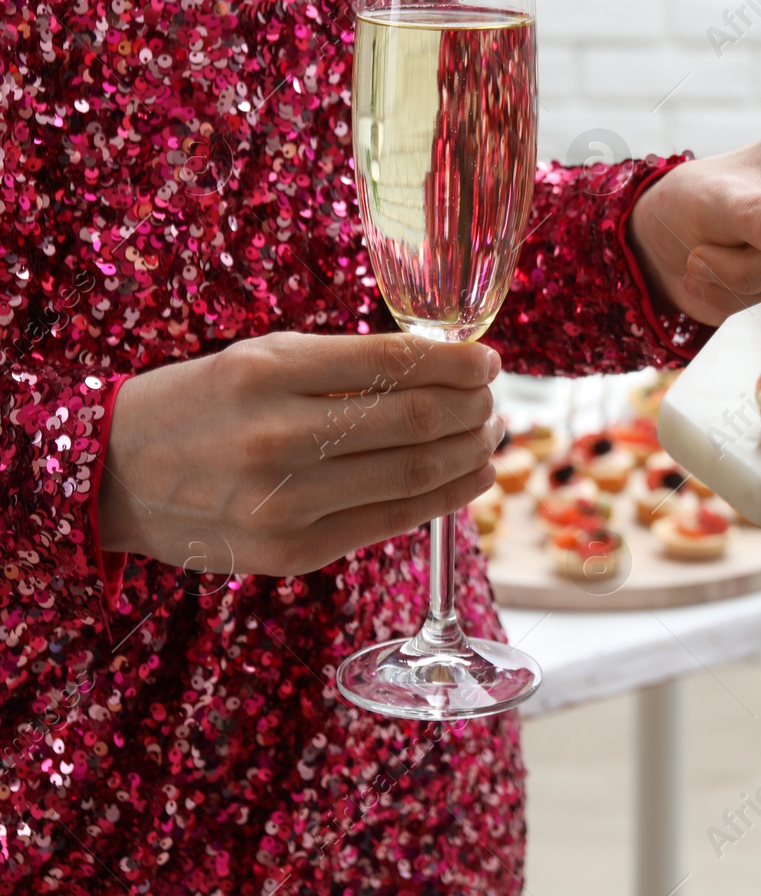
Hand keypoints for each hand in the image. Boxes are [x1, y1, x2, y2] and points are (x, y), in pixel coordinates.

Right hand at [98, 332, 502, 576]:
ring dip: (471, 453)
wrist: (111, 479)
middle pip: (418, 421)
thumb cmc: (201, 407)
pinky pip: (390, 521)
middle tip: (494, 399)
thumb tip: (448, 367)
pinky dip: (444, 498)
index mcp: (267, 373)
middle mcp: (276, 438)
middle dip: (474, 408)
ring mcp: (284, 503)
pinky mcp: (292, 554)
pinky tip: (469, 477)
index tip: (487, 360)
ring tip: (488, 436)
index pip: (396, 362)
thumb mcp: (260, 360)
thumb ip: (347, 364)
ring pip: (414, 474)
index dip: (459, 363)